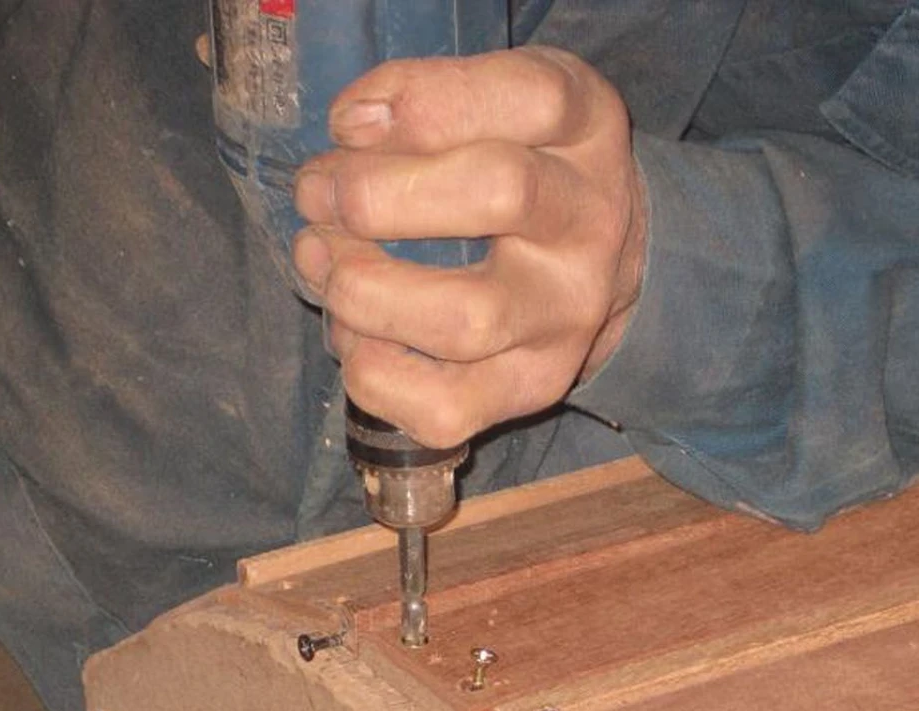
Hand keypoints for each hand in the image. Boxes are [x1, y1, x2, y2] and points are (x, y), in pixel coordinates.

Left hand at [291, 47, 645, 448]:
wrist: (599, 261)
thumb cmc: (525, 163)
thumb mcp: (500, 99)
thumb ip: (429, 94)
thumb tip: (353, 129)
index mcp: (586, 128)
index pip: (531, 97)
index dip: (425, 102)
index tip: (349, 123)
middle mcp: (590, 223)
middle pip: (500, 193)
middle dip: (377, 194)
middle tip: (319, 195)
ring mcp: (566, 317)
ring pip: (465, 319)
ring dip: (362, 292)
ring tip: (321, 262)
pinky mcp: (534, 388)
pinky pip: (445, 408)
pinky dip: (374, 375)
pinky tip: (357, 337)